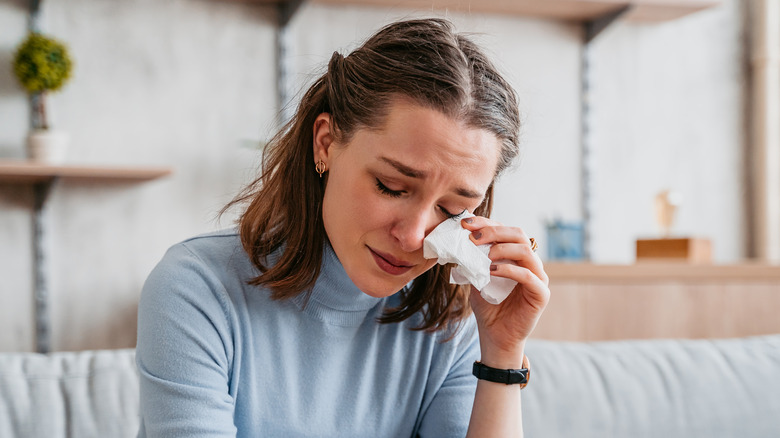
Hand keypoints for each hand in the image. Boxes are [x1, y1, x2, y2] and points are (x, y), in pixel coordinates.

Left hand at [460, 216, 549, 367]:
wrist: (495, 336)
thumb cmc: (488, 307)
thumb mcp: (476, 278)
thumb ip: (474, 260)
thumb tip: (459, 240)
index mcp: (516, 256)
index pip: (505, 231)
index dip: (486, 224)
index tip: (465, 224)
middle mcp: (530, 263)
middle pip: (518, 234)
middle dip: (494, 231)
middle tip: (473, 237)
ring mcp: (538, 277)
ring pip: (526, 251)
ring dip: (502, 248)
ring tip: (484, 256)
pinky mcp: (541, 294)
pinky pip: (528, 276)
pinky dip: (509, 270)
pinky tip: (491, 271)